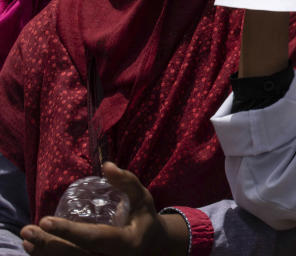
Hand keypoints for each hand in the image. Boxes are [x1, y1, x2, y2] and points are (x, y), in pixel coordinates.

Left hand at [20, 163, 187, 255]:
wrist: (150, 247)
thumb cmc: (144, 219)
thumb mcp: (142, 199)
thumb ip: (127, 182)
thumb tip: (107, 165)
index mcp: (124, 243)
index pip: (93, 238)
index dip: (68, 231)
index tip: (46, 221)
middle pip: (74, 254)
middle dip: (48, 244)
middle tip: (28, 231)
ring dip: (44, 252)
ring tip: (27, 239)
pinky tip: (34, 249)